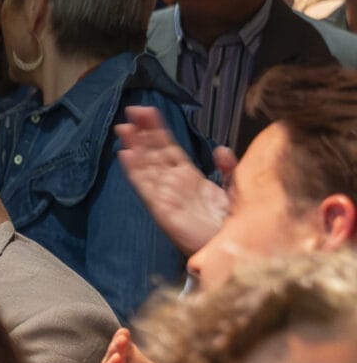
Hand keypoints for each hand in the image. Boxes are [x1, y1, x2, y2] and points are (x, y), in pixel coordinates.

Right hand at [114, 106, 230, 254]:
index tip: (148, 111)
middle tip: (133, 110)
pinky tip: (126, 155)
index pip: (169, 148)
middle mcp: (174, 184)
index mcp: (190, 178)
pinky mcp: (163, 210)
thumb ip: (228, 168)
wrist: (235, 252)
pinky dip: (135, 172)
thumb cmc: (235, 225)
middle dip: (143, 132)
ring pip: (146, 167)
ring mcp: (166, 196)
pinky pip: (146, 188)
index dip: (158, 130)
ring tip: (124, 127)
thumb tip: (221, 148)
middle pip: (154, 154)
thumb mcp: (237, 189)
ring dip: (134, 147)